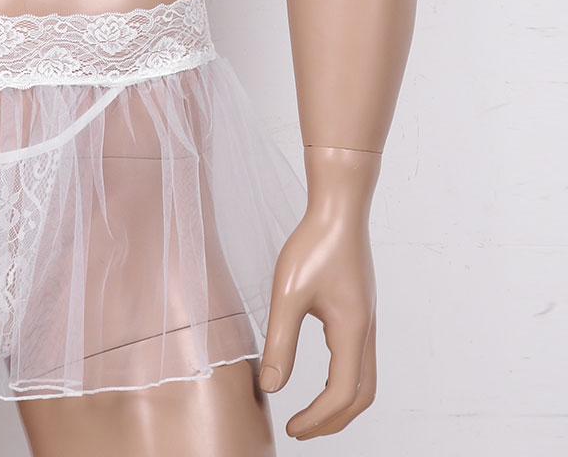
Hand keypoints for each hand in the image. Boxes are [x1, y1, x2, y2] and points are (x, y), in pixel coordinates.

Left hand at [259, 148, 378, 439]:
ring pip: (365, 379)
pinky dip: (345, 380)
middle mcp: (366, 331)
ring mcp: (367, 320)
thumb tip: (271, 387)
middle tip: (301, 430)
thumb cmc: (312, 245)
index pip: (341, 393)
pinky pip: (360, 359)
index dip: (317, 418)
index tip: (290, 427)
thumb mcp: (287, 293)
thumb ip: (280, 342)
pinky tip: (322, 374)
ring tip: (311, 413)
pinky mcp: (361, 310)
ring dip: (342, 403)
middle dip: (333, 420)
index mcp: (350, 331)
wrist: (338, 209)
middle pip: (362, 395)